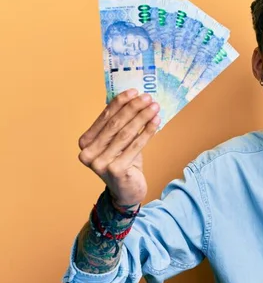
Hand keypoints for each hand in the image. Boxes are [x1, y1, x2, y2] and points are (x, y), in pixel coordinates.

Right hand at [78, 89, 160, 205]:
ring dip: (142, 118)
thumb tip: (132, 98)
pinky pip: (135, 146)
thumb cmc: (123, 163)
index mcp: (85, 142)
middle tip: (148, 98)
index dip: (120, 102)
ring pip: (126, 134)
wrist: (127, 191)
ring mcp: (100, 163)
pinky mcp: (114, 170)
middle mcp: (88, 153)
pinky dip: (147, 132)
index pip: (104, 117)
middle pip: (115, 124)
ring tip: (154, 107)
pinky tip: (156, 122)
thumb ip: (118, 125)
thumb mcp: (118, 142)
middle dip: (133, 108)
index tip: (135, 91)